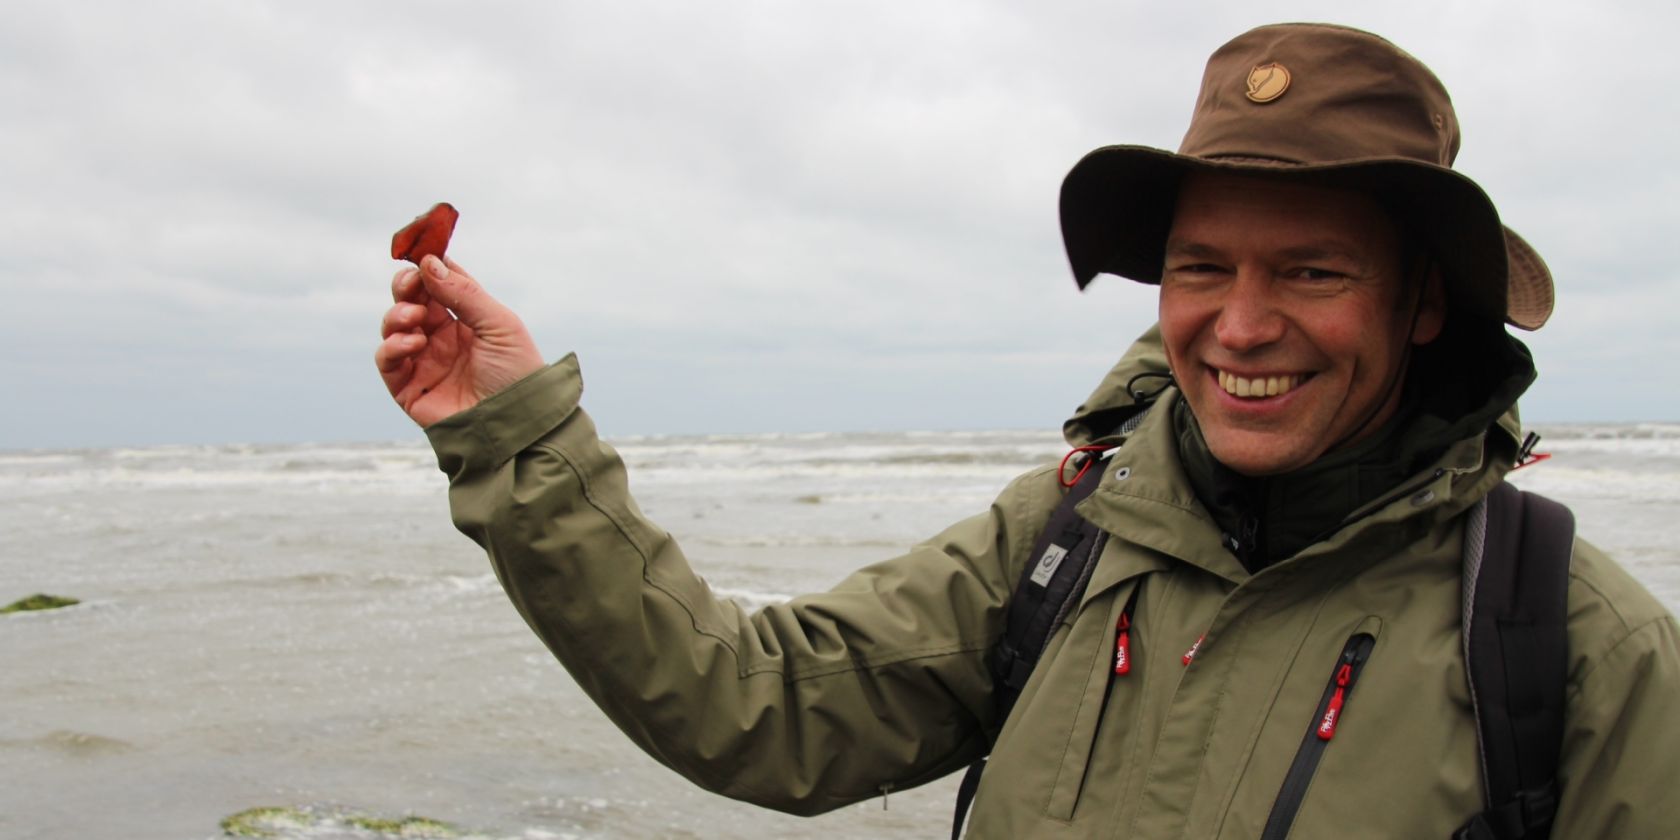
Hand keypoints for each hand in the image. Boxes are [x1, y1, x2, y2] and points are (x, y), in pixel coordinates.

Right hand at [374, 255, 544, 427]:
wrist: (516, 423)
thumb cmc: (517, 373)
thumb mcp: (498, 325)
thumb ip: (464, 293)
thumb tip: (429, 262)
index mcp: (465, 319)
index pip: (438, 283)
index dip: (427, 267)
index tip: (421, 254)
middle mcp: (440, 337)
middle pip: (409, 299)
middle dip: (405, 286)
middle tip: (411, 283)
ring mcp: (423, 360)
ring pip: (393, 326)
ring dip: (397, 315)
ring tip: (415, 319)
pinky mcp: (409, 388)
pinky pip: (387, 360)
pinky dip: (393, 346)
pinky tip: (414, 342)